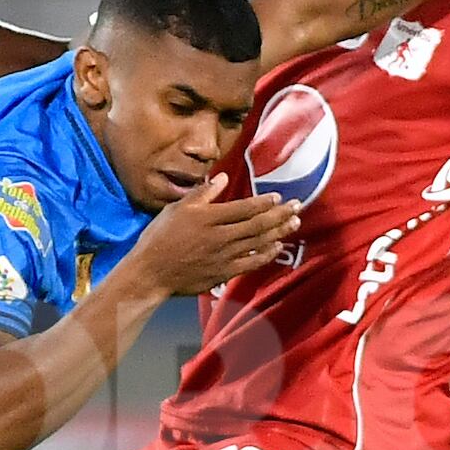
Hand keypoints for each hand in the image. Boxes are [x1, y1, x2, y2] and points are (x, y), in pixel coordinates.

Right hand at [124, 179, 300, 295]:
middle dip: (281, 214)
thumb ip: (203, 193)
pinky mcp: (224, 272)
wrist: (151, 273)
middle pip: (258, 224)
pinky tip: (277, 247)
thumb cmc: (160, 238)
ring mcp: (224, 256)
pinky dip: (266, 254)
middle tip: (298, 206)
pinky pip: (251, 262)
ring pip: (258, 242)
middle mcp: (220, 236)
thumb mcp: (177, 209)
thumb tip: (222, 177)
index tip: (279, 197)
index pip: (244, 208)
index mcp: (208, 217)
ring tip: (295, 223)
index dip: (264, 202)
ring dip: (279, 232)